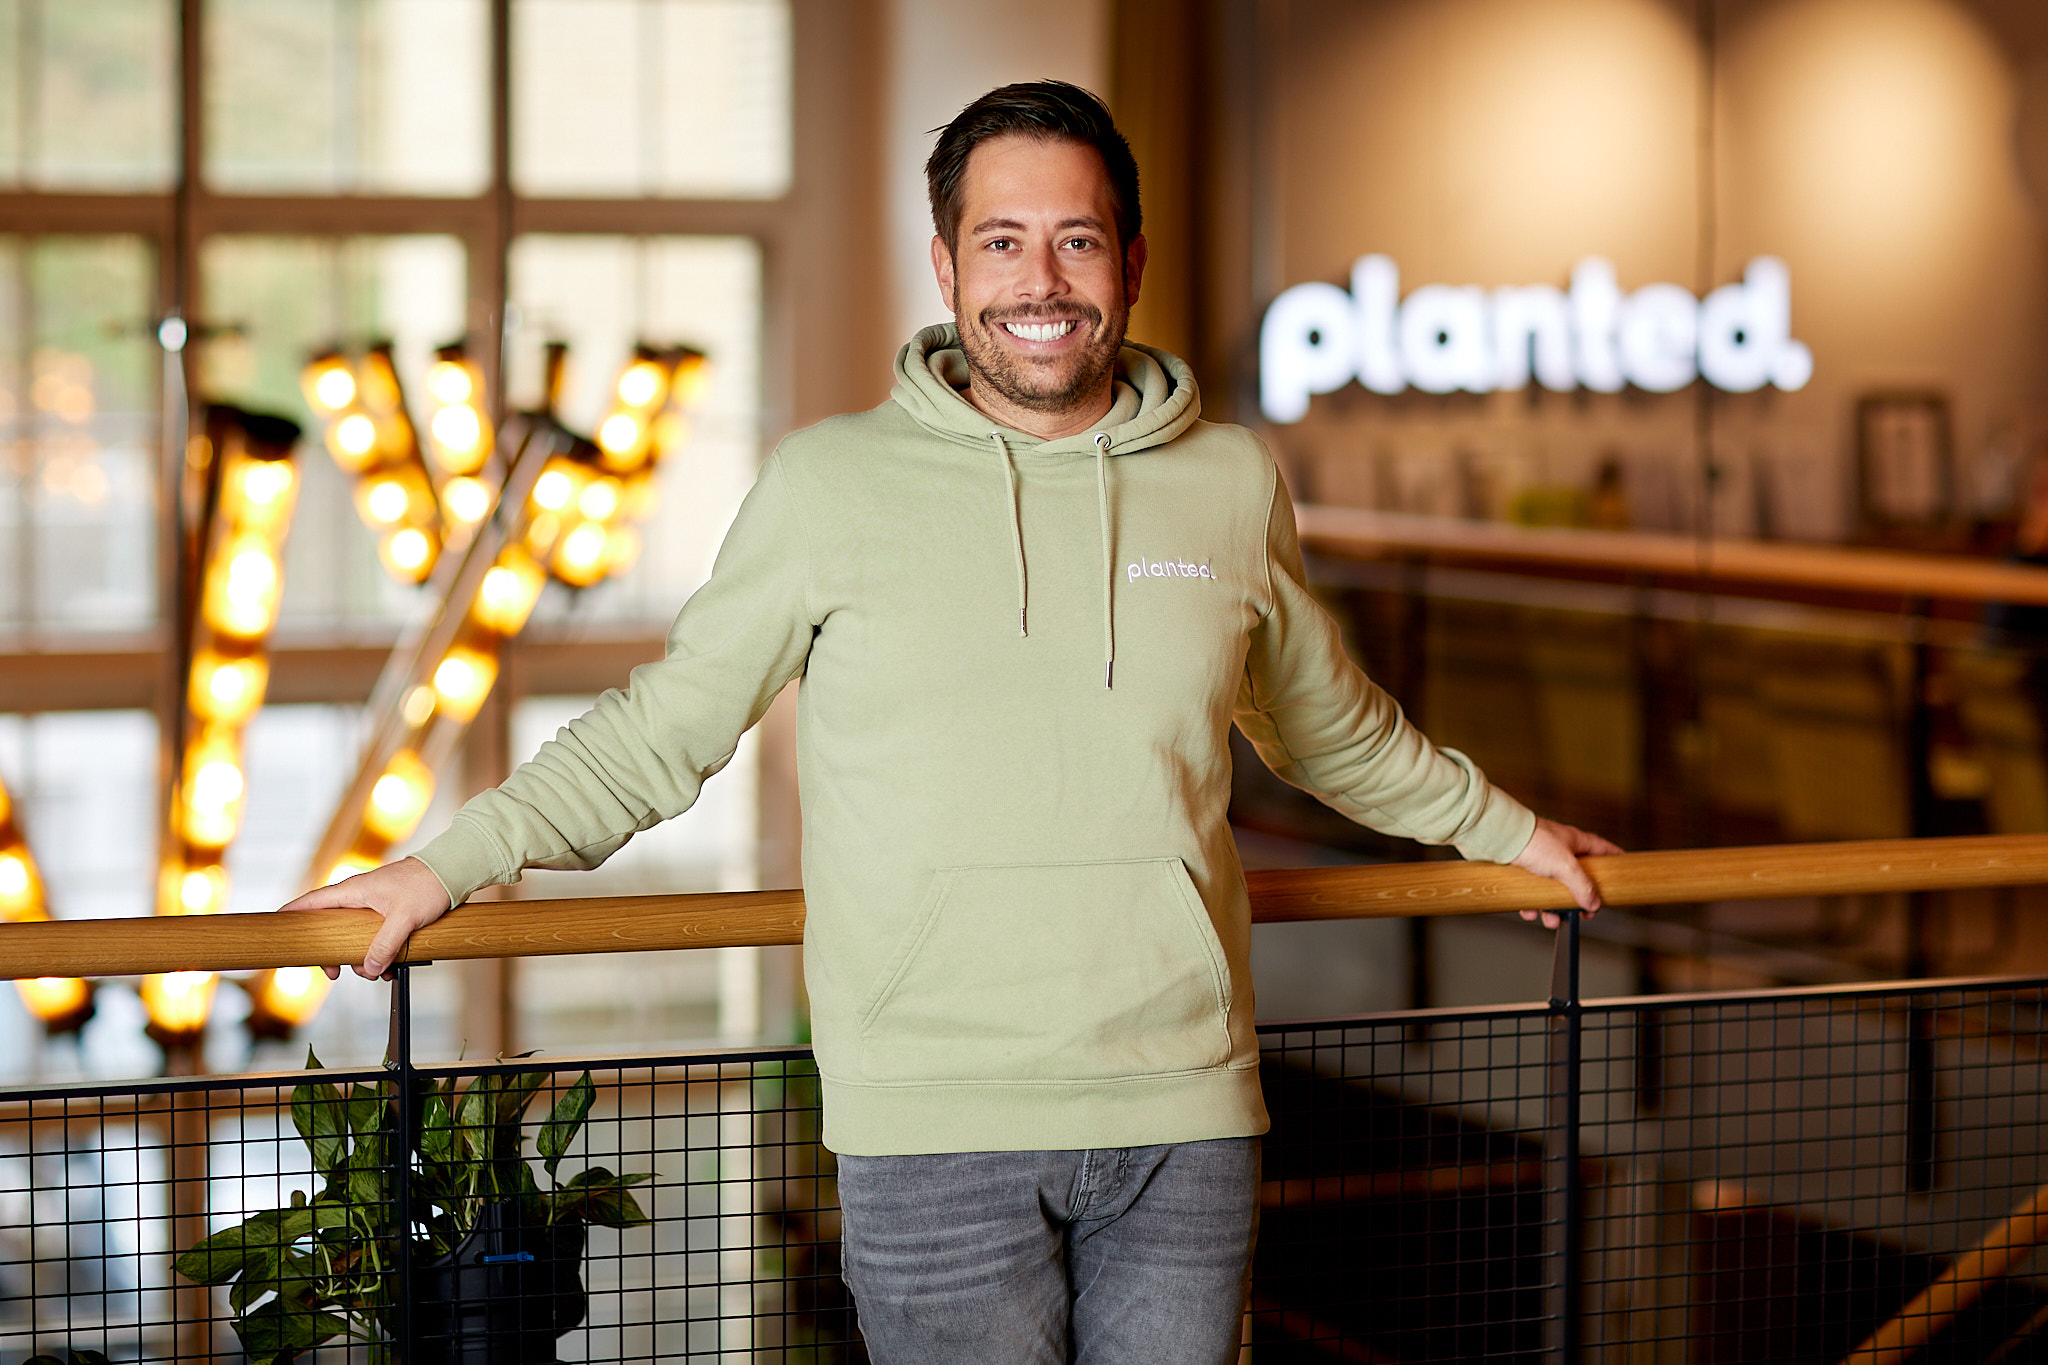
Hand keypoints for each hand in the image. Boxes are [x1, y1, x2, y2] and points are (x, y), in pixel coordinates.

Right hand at [281, 856, 452, 980]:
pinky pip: (374, 937)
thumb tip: (368, 968)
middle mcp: (359, 897)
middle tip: (336, 973)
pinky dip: (379, 953)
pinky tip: (391, 968)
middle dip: (333, 953)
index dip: (291, 915)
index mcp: (353, 891)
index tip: (275, 929)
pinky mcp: (389, 912)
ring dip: (362, 958)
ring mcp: (373, 905)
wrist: (453, 872)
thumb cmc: (427, 885)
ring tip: (377, 973)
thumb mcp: (404, 918)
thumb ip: (385, 944)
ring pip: (354, 936)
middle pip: (330, 928)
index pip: (311, 902)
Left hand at [1510, 817, 1620, 928]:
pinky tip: (1528, 912)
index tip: (1622, 868)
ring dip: (1552, 908)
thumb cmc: (1530, 840)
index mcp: (1574, 842)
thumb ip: (1582, 885)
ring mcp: (1538, 860)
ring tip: (1550, 920)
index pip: (1602, 849)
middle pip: (1577, 877)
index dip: (1614, 858)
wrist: (1495, 836)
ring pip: (1552, 889)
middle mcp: (1558, 850)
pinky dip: (1531, 905)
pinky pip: (1530, 892)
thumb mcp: (1565, 866)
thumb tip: (1593, 903)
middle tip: (1582, 914)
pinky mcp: (1520, 869)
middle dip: (1579, 899)